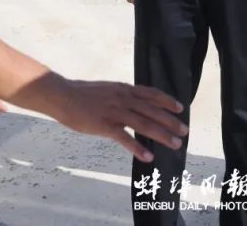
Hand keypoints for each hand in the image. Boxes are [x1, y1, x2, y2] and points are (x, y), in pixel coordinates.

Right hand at [54, 79, 186, 162]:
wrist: (62, 96)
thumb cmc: (81, 94)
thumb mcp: (106, 90)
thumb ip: (120, 96)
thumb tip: (132, 103)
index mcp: (123, 89)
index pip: (151, 94)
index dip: (167, 101)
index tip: (180, 108)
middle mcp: (123, 98)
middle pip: (152, 110)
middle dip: (170, 121)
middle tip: (184, 131)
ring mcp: (115, 112)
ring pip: (144, 124)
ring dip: (162, 135)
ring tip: (174, 144)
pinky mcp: (104, 125)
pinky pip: (125, 138)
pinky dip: (138, 148)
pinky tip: (148, 156)